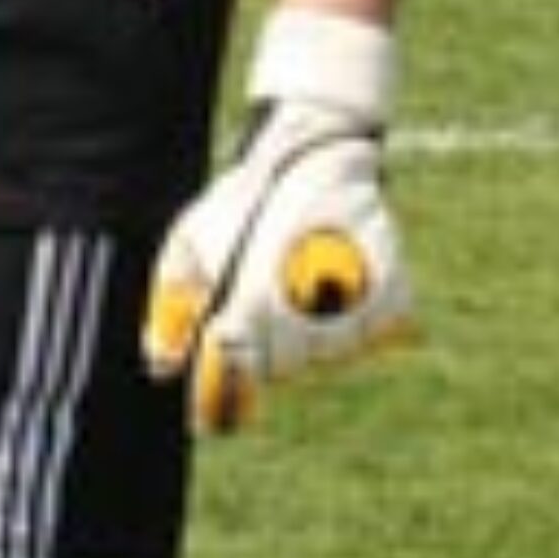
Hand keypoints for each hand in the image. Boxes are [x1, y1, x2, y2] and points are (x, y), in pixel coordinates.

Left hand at [143, 10, 413, 432]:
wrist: (314, 151)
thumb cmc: (242, 200)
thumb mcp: (189, 241)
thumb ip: (170, 304)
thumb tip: (162, 366)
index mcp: (253, 300)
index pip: (234, 374)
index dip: (220, 395)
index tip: (211, 406)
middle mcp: (307, 312)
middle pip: (283, 368)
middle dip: (265, 348)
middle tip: (260, 302)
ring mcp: (358, 306)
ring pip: (328, 355)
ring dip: (310, 334)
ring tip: (298, 280)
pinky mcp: (397, 298)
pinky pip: (371, 337)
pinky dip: (353, 320)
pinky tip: (335, 283)